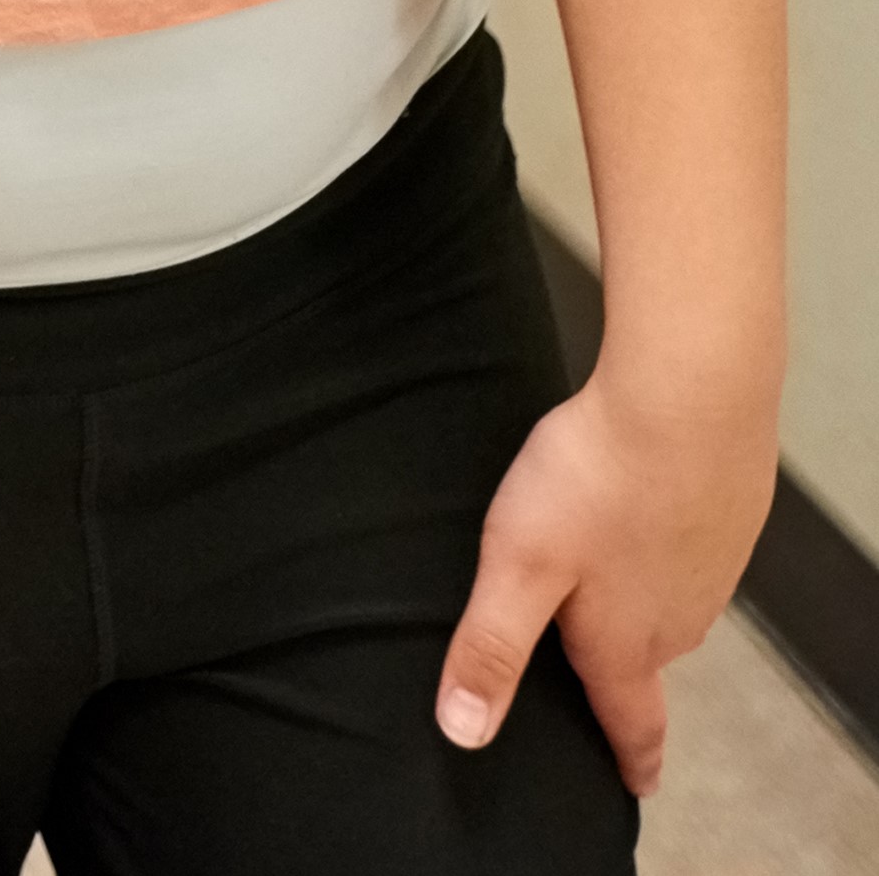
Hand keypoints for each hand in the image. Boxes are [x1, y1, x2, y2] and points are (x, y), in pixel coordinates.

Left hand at [439, 369, 779, 787]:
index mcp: (626, 641)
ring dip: (642, 611)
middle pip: (645, 663)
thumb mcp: (520, 565)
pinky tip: (643, 527)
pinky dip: (662, 553)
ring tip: (612, 607)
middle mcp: (678, 619)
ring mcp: (710, 568)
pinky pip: (687, 554)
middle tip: (602, 685)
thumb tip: (463, 731)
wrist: (687, 402)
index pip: (631, 721)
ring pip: (668, 607)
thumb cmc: (594, 482)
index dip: (631, 758)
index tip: (638, 785)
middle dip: (623, 677)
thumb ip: (492, 647)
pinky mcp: (724, 519)